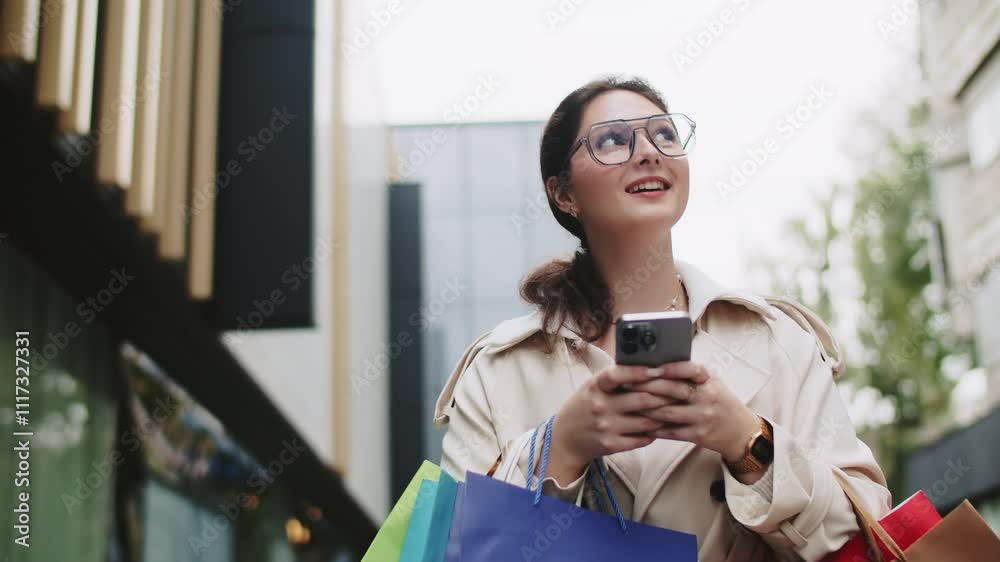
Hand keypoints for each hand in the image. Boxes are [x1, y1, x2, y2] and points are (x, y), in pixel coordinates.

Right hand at [546, 364, 672, 482]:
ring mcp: (606, 427)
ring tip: (675, 408)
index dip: (639, 371)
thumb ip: (614, 378)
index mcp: (595, 387)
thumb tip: (645, 366)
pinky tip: (660, 426)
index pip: (617, 374)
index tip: (659, 369)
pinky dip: (654, 432)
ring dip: (663, 415)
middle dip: (664, 395)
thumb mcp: (592, 387)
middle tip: (681, 391)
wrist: (565, 438)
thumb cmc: (584, 406)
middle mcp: (600, 406)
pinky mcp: (611, 445)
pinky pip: (642, 439)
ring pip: (646, 421)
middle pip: (641, 399)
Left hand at [629, 361, 759, 464]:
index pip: (691, 369)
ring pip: (667, 412)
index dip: (670, 368)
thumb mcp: (712, 382)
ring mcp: (702, 417)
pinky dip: (653, 427)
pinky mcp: (697, 435)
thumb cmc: (720, 401)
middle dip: (648, 386)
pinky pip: (670, 431)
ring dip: (645, 408)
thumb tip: (657, 362)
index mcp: (709, 380)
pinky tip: (640, 422)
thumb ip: (690, 374)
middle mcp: (707, 397)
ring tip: (628, 402)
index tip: (650, 367)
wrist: (741, 432)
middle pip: (674, 390)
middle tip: (628, 383)